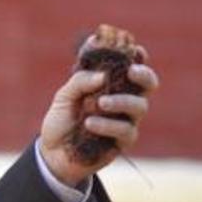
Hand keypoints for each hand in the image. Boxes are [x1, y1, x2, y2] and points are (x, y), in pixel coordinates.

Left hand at [39, 61, 159, 186]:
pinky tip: (89, 123)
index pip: (129, 65)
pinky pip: (125, 130)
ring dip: (122, 101)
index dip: (135, 55)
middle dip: (144, 75)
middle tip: (131, 71)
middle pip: (148, 83)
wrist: (53, 153)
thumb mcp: (63, 97)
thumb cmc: (61, 121)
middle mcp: (123, 99)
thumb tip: (102, 76)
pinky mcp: (123, 141)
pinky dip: (107, 124)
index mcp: (110, 84)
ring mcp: (125, 120)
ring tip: (100, 103)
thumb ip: (80, 82)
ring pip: (140, 106)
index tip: (132, 48)